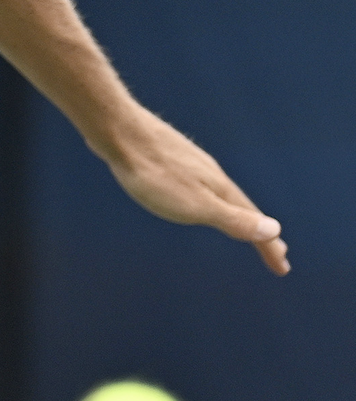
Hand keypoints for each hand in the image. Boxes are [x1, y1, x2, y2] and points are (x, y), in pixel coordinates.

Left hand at [97, 107, 287, 275]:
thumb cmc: (154, 173)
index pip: (253, 222)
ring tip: (239, 227)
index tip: (283, 270)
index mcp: (219, 188)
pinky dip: (207, 198)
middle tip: (274, 252)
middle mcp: (209, 173)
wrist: (118, 130)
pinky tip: (192, 196)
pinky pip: (195, 183)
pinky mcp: (166, 156)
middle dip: (259, 231)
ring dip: (235, 213)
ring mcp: (188, 163)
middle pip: (241, 206)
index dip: (269, 247)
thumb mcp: (195, 204)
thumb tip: (274, 230)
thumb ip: (232, 218)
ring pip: (219, 193)